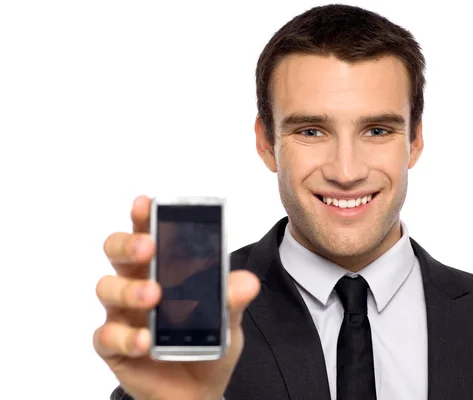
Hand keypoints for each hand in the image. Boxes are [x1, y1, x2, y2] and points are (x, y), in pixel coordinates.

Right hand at [93, 195, 259, 399]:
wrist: (197, 391)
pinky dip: (126, 336)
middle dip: (128, 243)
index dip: (143, 217)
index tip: (146, 203)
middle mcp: (137, 284)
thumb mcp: (227, 320)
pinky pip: (107, 336)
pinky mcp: (115, 346)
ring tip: (153, 296)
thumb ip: (233, 300)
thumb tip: (246, 282)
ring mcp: (122, 315)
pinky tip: (145, 340)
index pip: (147, 234)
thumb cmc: (206, 342)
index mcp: (162, 269)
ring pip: (107, 288)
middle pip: (117, 252)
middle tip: (148, 247)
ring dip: (128, 289)